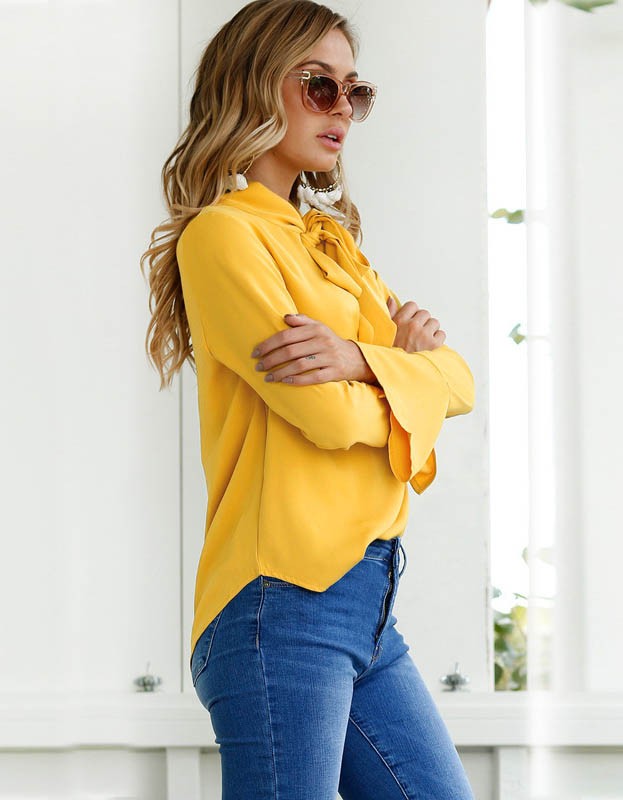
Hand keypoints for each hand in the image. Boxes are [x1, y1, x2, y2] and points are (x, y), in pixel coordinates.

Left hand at [251, 314, 371, 384]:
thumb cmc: (330, 342)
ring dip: (281, 372)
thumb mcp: (319, 328)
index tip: (255, 353)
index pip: (287, 336)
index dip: (268, 344)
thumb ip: (302, 321)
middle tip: (258, 367)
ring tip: (268, 378)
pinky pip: (313, 377)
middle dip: (271, 360)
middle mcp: (323, 342)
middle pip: (291, 351)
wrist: (355, 358)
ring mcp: (329, 358)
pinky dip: (298, 380)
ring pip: (299, 365)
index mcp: (316, 329)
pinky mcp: (334, 372)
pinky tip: (285, 382)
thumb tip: (285, 317)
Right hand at [386, 296, 445, 351]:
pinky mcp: (433, 345)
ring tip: (423, 340)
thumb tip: (391, 299)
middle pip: (425, 313)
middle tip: (417, 333)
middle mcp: (412, 326)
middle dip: (422, 322)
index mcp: (400, 321)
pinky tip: (429, 346)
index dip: (412, 313)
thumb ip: (390, 313)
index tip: (411, 321)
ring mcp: (424, 335)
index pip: (412, 305)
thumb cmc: (390, 351)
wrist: (397, 372)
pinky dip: (437, 339)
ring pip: (435, 323)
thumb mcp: (386, 331)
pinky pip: (441, 334)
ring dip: (431, 330)